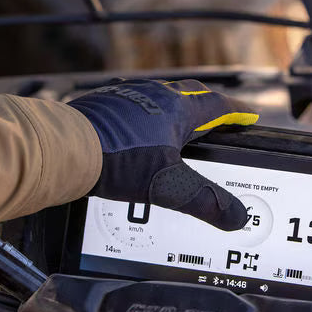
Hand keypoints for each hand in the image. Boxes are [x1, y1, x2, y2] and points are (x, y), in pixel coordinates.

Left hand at [67, 79, 257, 229]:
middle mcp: (153, 94)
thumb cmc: (117, 160)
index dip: (236, 113)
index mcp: (177, 108)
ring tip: (177, 129)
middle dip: (207, 106)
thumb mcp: (168, 186)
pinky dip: (143, 117)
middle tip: (217, 119)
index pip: (218, 105)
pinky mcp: (102, 104)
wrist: (64, 147)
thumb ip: (204, 202)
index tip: (248, 116)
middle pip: (189, 94)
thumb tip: (236, 217)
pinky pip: (131, 105)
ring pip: (158, 98)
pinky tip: (136, 133)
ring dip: (172, 110)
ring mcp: (126, 96)